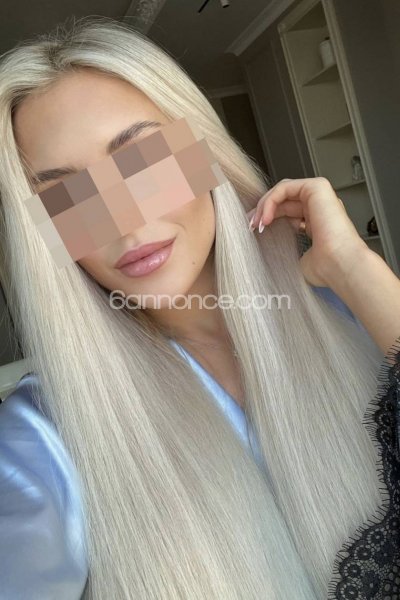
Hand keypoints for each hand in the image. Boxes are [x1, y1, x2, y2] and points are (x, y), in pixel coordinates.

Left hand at [247, 177, 368, 287]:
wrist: (339, 266)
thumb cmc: (325, 268)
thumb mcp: (298, 257)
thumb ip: (287, 248)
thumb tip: (271, 252)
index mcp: (317, 222)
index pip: (286, 211)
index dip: (267, 218)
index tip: (253, 231)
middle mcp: (319, 206)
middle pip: (283, 199)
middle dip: (262, 210)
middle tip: (250, 225)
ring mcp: (320, 195)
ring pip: (283, 190)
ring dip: (265, 205)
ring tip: (256, 223)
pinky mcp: (318, 187)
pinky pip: (286, 187)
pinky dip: (271, 200)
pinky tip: (266, 217)